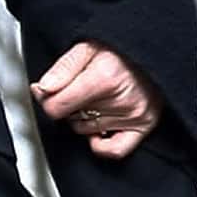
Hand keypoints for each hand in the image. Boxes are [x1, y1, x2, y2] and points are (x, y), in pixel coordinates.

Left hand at [32, 40, 158, 158]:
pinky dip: (102, 144)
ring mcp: (135, 114)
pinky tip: (98, 129)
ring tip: (95, 98)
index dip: (46, 98)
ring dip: (84, 118)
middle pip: (71, 119)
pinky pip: (116, 150)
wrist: (153, 48)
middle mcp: (121, 99)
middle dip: (68, 105)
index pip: (56, 107)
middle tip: (80, 88)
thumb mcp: (87, 46)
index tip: (48, 91)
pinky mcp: (146, 124)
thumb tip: (42, 89)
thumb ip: (63, 68)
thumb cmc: (121, 49)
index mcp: (104, 78)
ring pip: (87, 131)